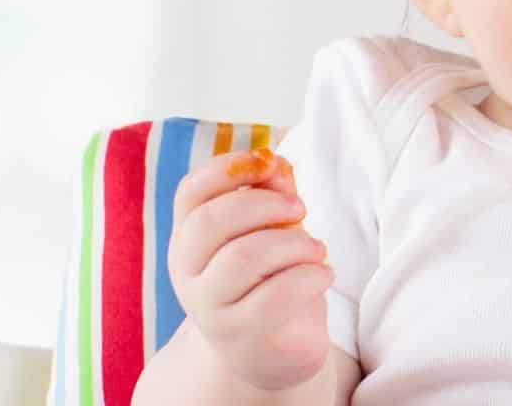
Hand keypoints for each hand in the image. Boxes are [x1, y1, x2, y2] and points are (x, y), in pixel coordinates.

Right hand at [167, 149, 333, 390]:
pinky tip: (323, 275)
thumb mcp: (272, 227)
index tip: (269, 162)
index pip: (190, 191)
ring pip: (244, 256)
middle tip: (301, 208)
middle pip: (212, 221)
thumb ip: (271, 191)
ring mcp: (208, 307)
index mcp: (189, 237)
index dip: (229, 167)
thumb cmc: (270, 277)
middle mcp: (188, 272)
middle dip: (265, 203)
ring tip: (318, 249)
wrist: (270, 350)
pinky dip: (310, 276)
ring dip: (295, 243)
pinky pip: (275, 295)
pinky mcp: (241, 335)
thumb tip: (275, 161)